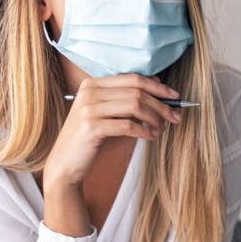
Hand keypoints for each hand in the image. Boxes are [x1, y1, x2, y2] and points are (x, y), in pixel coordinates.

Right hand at [44, 74, 183, 188]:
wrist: (65, 162)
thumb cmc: (89, 137)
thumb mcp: (106, 112)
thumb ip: (125, 97)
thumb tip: (156, 81)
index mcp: (92, 84)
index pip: (132, 78)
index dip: (157, 87)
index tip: (175, 97)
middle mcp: (89, 92)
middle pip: (136, 92)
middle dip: (160, 105)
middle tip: (175, 117)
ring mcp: (89, 108)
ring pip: (135, 106)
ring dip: (154, 118)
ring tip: (161, 130)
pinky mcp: (92, 127)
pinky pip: (128, 125)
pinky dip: (144, 131)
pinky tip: (150, 137)